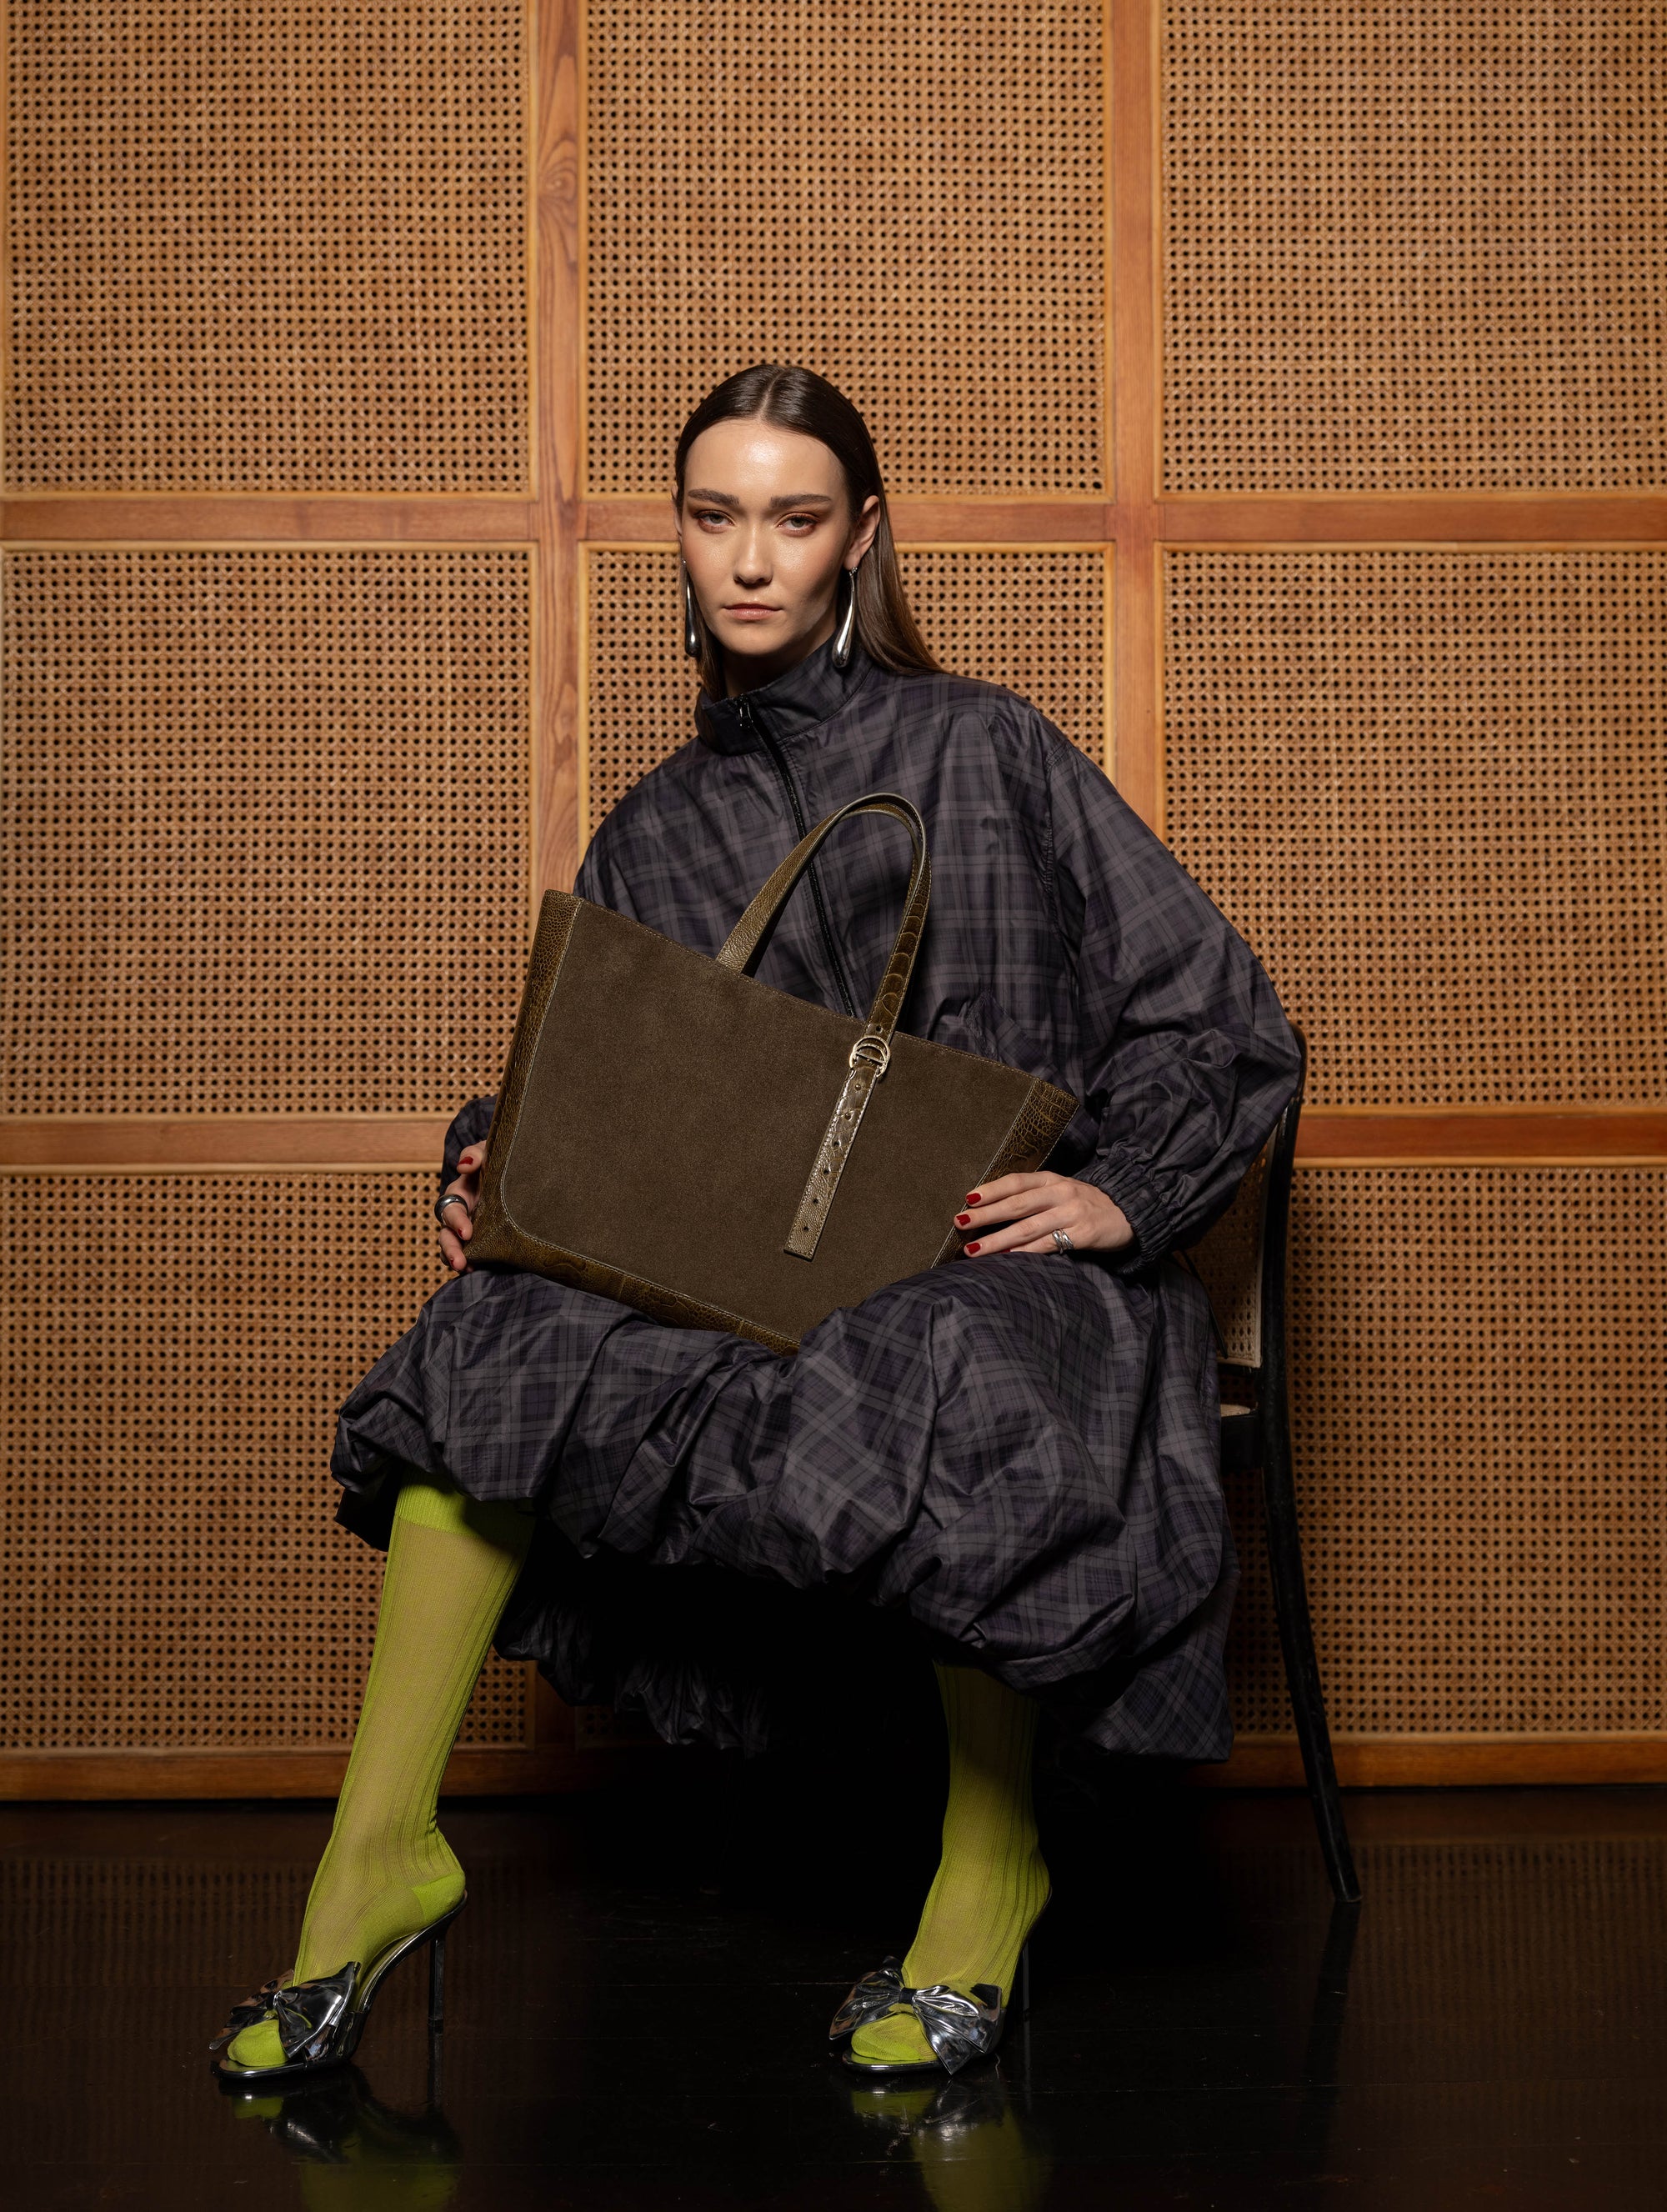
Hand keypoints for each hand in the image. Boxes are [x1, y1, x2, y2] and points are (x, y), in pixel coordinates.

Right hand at [437, 1142, 487, 1273]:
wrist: (525, 1170)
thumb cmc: (500, 1159)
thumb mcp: (489, 1150)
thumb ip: (476, 1154)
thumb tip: (464, 1165)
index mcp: (460, 1194)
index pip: (450, 1209)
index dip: (456, 1221)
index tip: (467, 1232)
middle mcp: (463, 1214)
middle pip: (447, 1235)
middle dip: (451, 1249)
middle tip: (460, 1262)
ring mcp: (474, 1230)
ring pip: (456, 1249)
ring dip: (457, 1260)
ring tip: (466, 1270)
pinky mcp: (487, 1242)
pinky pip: (475, 1256)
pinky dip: (474, 1264)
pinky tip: (478, 1271)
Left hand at [953, 1171, 1133, 1258]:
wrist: (1131, 1212)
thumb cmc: (1087, 1204)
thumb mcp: (1062, 1191)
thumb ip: (1034, 1196)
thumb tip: (992, 1208)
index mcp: (1052, 1179)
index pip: (1016, 1182)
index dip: (991, 1190)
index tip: (967, 1199)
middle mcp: (1061, 1193)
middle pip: (1016, 1204)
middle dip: (985, 1215)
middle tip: (960, 1223)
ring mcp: (1072, 1213)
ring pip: (1027, 1228)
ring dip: (997, 1240)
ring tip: (973, 1250)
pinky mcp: (1083, 1234)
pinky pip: (1048, 1245)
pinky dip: (1024, 1253)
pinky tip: (1006, 1258)